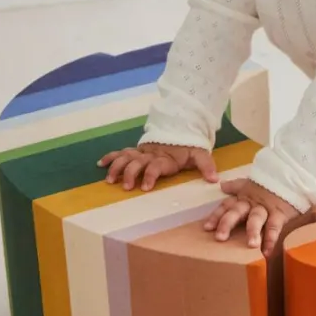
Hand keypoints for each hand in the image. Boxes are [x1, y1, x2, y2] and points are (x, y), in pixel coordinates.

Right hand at [98, 143, 218, 191]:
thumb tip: (215, 180)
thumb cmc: (190, 146)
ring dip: (117, 168)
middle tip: (127, 187)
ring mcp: (142, 152)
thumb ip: (206, 166)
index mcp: (166, 158)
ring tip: (110, 180)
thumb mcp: (200, 154)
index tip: (145, 187)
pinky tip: (101, 164)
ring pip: (126, 158)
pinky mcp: (137, 151)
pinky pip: (121, 153)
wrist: (182, 128)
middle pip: (137, 163)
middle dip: (130, 174)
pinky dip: (111, 157)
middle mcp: (151, 155)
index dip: (151, 175)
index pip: (156, 166)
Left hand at [203, 178, 299, 255]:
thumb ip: (237, 186)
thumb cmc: (270, 183)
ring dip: (253, 231)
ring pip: (256, 219)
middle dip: (228, 224)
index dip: (216, 216)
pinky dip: (272, 238)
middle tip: (220, 238)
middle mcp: (251, 203)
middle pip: (237, 212)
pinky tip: (267, 251)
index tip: (207, 228)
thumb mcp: (252, 183)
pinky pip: (275, 226)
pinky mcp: (280, 213)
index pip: (227, 205)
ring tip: (250, 245)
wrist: (293, 176)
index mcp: (243, 197)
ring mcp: (266, 208)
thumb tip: (222, 185)